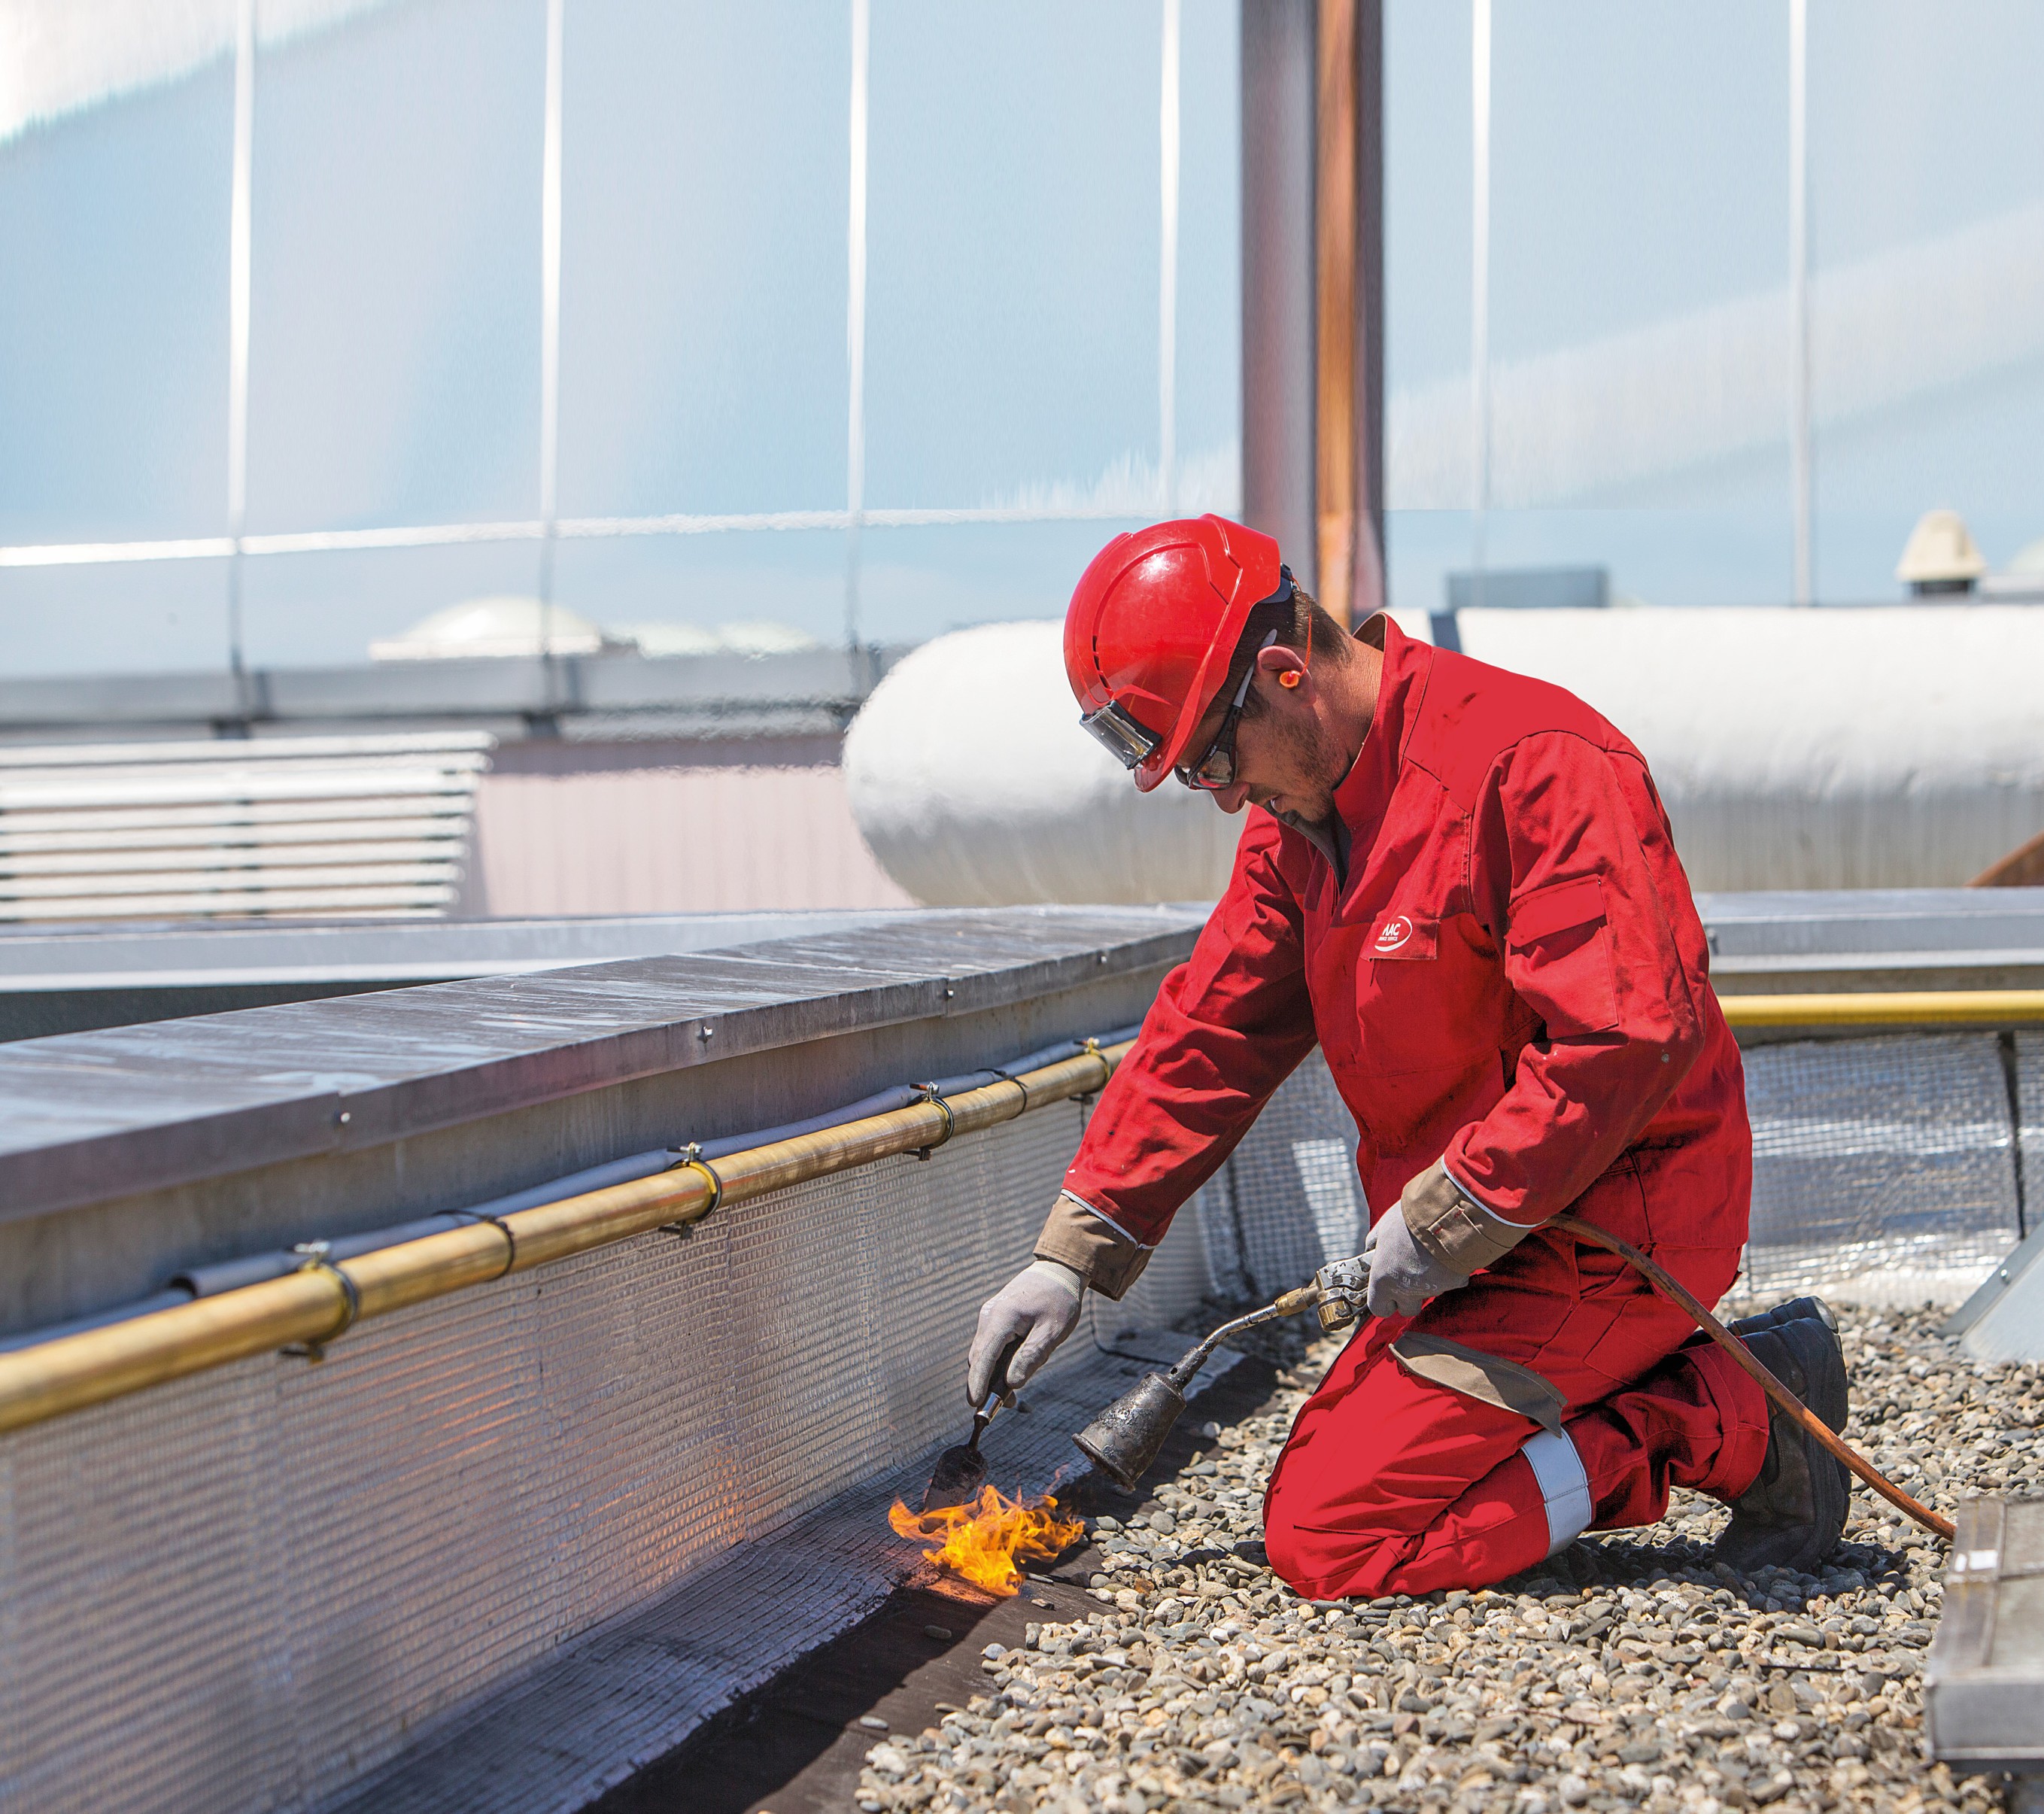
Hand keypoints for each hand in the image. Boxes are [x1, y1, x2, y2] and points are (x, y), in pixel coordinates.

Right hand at [968, 1259, 1082, 1405]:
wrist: (1057, 1271)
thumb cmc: (1059, 1300)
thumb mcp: (1052, 1331)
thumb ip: (1031, 1357)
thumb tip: (1012, 1384)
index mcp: (1002, 1317)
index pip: (984, 1356)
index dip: (978, 1382)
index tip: (975, 1404)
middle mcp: (989, 1315)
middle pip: (979, 1357)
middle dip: (985, 1384)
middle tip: (1003, 1407)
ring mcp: (989, 1315)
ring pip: (984, 1353)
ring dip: (992, 1375)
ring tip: (1012, 1395)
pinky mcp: (993, 1318)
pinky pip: (990, 1345)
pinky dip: (996, 1362)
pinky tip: (1012, 1373)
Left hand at [1363, 1205, 1471, 1318]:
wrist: (1442, 1214)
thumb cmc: (1408, 1221)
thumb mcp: (1383, 1229)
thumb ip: (1374, 1244)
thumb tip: (1371, 1250)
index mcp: (1383, 1280)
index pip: (1379, 1308)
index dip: (1383, 1302)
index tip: (1386, 1291)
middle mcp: (1406, 1290)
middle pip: (1407, 1309)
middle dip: (1408, 1298)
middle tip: (1409, 1276)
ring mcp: (1431, 1289)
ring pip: (1428, 1294)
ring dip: (1428, 1282)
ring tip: (1428, 1257)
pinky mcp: (1453, 1283)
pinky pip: (1449, 1283)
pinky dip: (1447, 1273)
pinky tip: (1445, 1255)